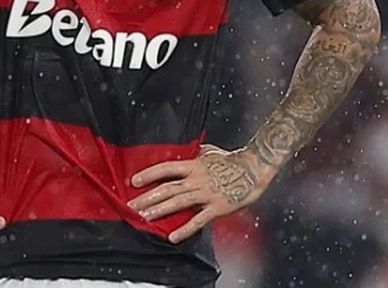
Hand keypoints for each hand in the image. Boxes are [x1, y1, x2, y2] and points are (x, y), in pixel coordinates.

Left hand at [128, 144, 274, 243]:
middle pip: (167, 188)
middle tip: (132, 206)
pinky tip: (172, 236)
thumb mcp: (212, 152)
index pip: (166, 168)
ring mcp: (206, 193)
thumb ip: (198, 154)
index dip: (149, 174)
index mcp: (194, 165)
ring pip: (178, 202)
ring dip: (160, 210)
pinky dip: (185, 229)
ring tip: (144, 217)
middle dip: (148, 197)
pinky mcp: (217, 207)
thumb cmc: (234, 159)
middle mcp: (197, 179)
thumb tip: (190, 151)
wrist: (256, 167)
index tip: (134, 181)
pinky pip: (198, 220)